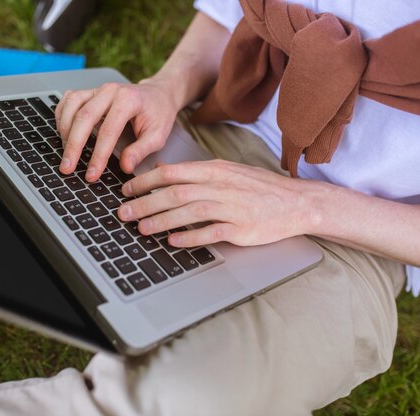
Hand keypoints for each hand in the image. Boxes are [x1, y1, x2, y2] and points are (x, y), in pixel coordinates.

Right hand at [55, 79, 179, 181]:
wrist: (158, 93)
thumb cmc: (158, 114)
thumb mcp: (158, 135)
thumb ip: (141, 151)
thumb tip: (125, 167)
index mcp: (129, 100)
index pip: (108, 131)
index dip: (98, 155)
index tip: (92, 174)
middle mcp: (110, 91)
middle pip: (84, 117)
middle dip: (73, 146)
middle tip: (67, 168)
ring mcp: (98, 89)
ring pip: (72, 105)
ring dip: (65, 131)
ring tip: (65, 153)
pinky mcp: (90, 91)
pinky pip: (68, 100)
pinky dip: (62, 116)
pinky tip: (63, 133)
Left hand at [117, 160, 313, 247]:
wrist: (296, 202)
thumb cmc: (259, 188)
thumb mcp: (226, 171)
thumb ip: (195, 172)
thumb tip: (162, 169)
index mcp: (215, 170)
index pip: (172, 172)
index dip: (145, 181)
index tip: (126, 190)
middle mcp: (221, 186)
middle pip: (175, 193)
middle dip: (145, 203)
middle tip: (123, 212)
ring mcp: (232, 207)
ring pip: (189, 211)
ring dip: (162, 220)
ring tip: (141, 228)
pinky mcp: (241, 228)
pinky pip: (211, 232)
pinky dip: (190, 237)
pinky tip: (173, 242)